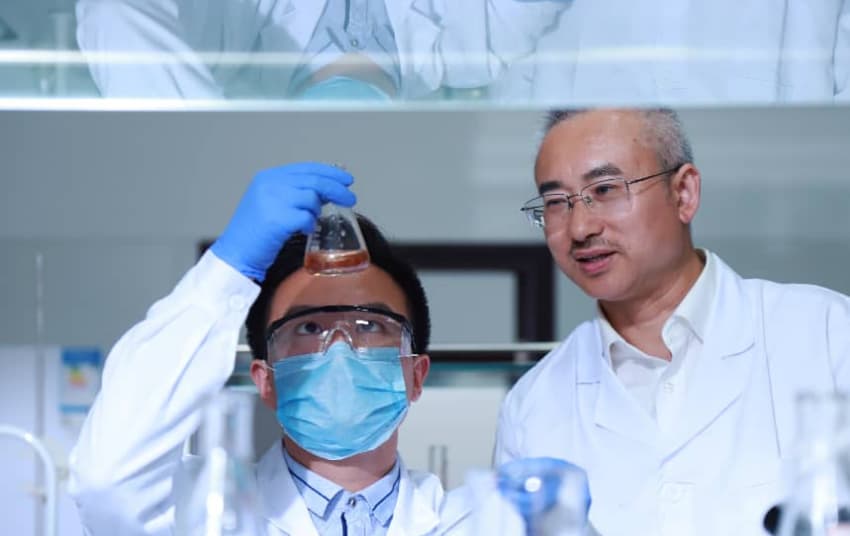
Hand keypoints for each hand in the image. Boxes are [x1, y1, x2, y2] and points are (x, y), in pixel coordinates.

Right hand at [210, 162, 355, 280]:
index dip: (329, 172)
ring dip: (316, 211)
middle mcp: (269, 184)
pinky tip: (304, 230)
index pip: (306, 168)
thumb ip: (292, 193)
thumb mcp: (270, 203)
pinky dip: (309, 224)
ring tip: (310, 221)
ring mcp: (273, 200)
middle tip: (350, 199)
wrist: (236, 253)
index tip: (346, 179)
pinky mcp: (278, 219)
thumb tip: (324, 191)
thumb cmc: (256, 233)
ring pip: (312, 198)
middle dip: (337, 188)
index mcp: (268, 177)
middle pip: (314, 180)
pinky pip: (307, 217)